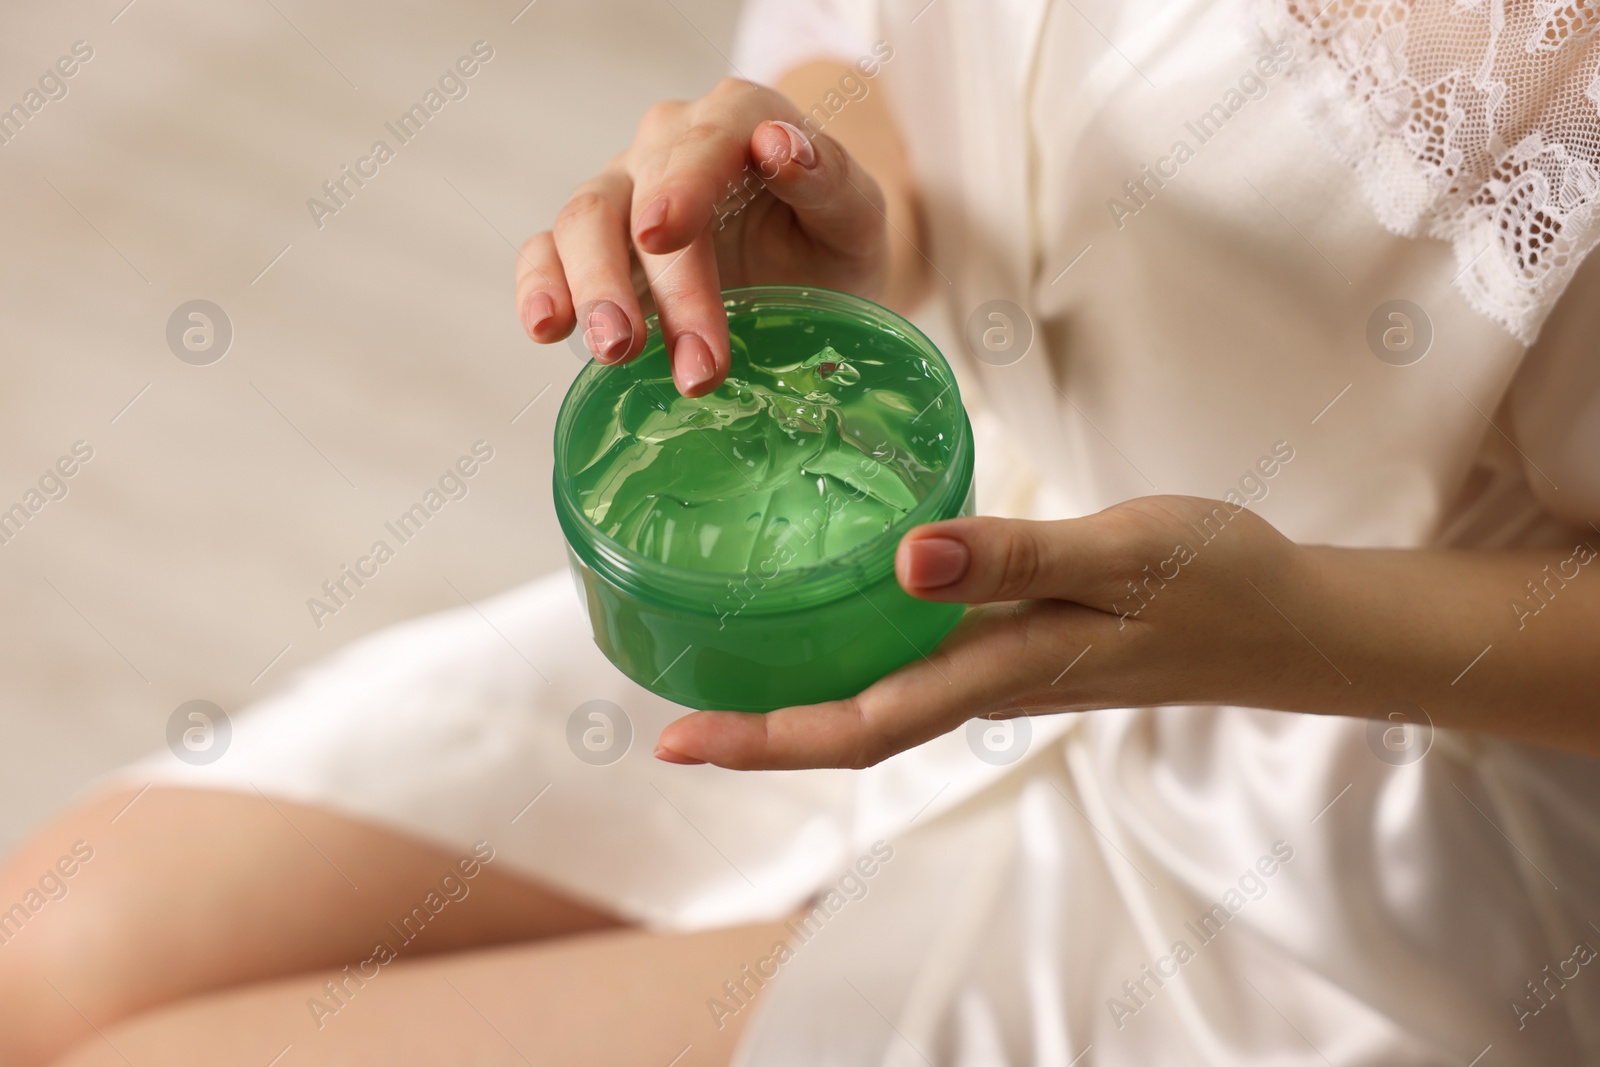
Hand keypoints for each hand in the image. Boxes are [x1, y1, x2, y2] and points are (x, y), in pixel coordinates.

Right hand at [515, 77, 889, 395]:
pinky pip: (546, 253)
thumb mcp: (858, 218)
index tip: (664, 234)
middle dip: (663, 284)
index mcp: (739, 119)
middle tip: (691, 361)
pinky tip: (546, 328)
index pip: (705, 139)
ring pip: (583, 222)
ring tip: (618, 352)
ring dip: (596, 291)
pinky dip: (540, 288)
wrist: (812, 277)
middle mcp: (669, 146)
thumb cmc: (833, 242)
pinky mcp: (591, 246)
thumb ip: (831, 180)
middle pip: (640, 195)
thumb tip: (781, 145)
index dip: (682, 184)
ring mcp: (623, 193)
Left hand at [655, 496, 1322, 768]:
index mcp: (1001, 667)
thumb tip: (902, 561)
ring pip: (883, 697)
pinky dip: (859, 653)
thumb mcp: (1119, 556)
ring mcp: (1005, 667)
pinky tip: (835, 615)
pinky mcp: (1022, 641)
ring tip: (724, 669)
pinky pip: (920, 663)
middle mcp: (988, 680)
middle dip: (761, 732)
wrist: (1288, 621)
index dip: (768, 738)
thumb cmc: (1214, 582)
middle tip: (672, 719)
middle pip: (855, 724)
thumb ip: (1014, 557)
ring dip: (801, 701)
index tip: (679, 743)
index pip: (863, 722)